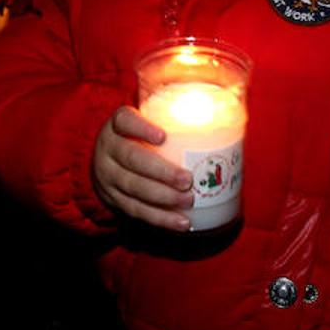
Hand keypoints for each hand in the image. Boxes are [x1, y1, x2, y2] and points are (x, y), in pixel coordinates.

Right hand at [93, 106, 193, 230]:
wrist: (105, 163)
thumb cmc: (137, 139)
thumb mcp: (144, 122)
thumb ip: (171, 116)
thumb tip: (225, 107)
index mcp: (116, 126)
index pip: (125, 121)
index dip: (142, 128)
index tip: (163, 137)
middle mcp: (108, 149)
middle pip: (131, 158)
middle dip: (161, 171)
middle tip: (187, 179)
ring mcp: (107, 176)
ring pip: (133, 188)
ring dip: (163, 197)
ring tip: (188, 200)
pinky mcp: (112, 200)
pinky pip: (136, 211)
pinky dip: (160, 218)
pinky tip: (181, 222)